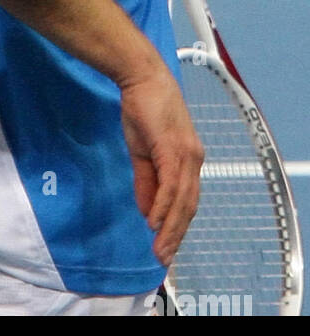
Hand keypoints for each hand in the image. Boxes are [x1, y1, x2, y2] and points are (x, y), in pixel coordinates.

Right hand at [118, 64, 203, 263]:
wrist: (142, 77)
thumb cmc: (143, 109)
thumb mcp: (142, 151)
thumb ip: (146, 181)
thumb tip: (147, 212)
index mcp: (189, 160)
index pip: (187, 201)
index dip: (178, 226)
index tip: (166, 247)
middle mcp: (194, 160)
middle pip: (188, 206)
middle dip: (176, 235)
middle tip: (164, 258)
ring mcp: (186, 154)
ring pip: (182, 200)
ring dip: (171, 227)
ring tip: (160, 248)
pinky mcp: (173, 148)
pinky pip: (171, 184)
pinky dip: (163, 205)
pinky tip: (155, 221)